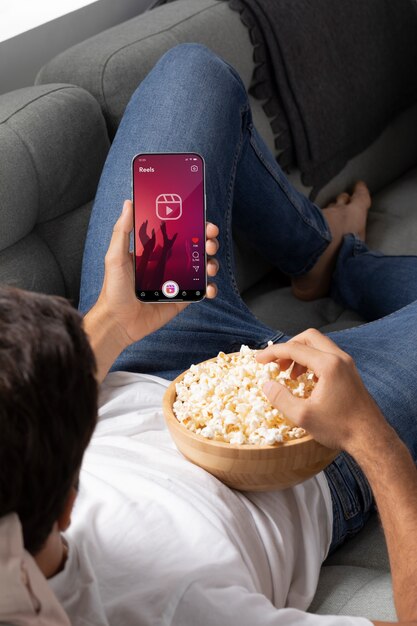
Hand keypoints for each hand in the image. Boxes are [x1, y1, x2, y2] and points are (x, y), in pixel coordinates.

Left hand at [94, 200, 218, 346]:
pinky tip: (208, 288)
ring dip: (212, 263)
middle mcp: (169, 264)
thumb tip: (128, 204)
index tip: (202, 219)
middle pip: (195, 247)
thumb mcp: (115, 257)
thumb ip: (122, 231)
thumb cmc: (114, 289)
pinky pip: (200, 291)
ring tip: (210, 265)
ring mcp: (177, 281)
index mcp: (155, 251)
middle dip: (208, 241)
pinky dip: (210, 288)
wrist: (118, 321)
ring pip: (202, 267)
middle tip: (209, 241)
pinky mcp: (181, 299)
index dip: (193, 224)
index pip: (178, 232)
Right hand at [256, 329, 384, 452]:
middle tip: (276, 364)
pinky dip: (312, 361)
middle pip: (308, 337)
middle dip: (288, 347)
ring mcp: (347, 364)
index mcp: (328, 364)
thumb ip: (281, 398)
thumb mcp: (303, 416)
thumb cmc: (339, 428)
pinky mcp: (350, 372)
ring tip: (289, 375)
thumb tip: (266, 385)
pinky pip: (327, 356)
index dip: (272, 353)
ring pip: (318, 345)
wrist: (371, 438)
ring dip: (300, 354)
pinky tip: (306, 380)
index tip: (259, 361)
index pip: (294, 348)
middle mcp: (339, 358)